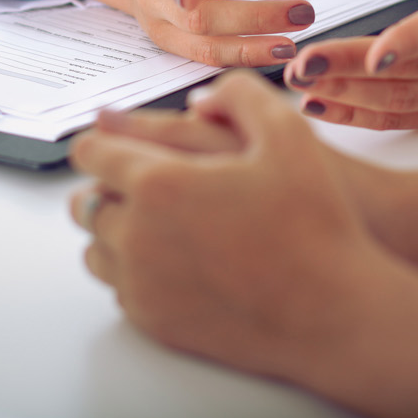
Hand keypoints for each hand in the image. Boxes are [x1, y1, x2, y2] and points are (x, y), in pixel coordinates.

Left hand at [68, 70, 389, 378]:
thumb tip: (199, 98)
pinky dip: (133, 271)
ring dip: (113, 231)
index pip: (92, 152)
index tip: (116, 141)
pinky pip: (119, 289)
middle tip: (138, 180)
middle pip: (84, 203)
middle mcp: (137, 235)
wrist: (334, 312)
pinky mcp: (155, 322)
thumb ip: (239, 95)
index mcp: (159, 182)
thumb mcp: (288, 134)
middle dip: (106, 187)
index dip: (103, 140)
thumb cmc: (316, 222)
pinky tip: (170, 260)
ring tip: (151, 221)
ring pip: (95, 251)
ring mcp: (142, 284)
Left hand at [283, 0, 417, 129]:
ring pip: (399, 101)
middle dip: (349, 69)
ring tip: (299, 84)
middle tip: (301, 64)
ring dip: (345, 95)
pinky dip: (354, 116)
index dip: (408, 43)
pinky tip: (318, 105)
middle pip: (407, 70)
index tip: (372, 53)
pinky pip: (397, 120)